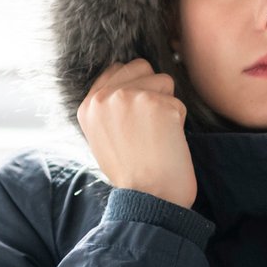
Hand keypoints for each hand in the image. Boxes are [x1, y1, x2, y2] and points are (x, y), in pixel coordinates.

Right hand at [79, 58, 196, 208]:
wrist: (148, 199)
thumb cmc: (132, 174)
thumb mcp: (104, 137)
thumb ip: (110, 108)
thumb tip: (130, 82)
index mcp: (88, 106)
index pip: (116, 69)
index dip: (134, 85)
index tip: (138, 114)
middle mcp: (105, 98)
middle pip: (142, 67)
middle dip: (152, 90)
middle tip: (149, 126)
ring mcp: (129, 98)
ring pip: (164, 81)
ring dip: (167, 106)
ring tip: (156, 136)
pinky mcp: (156, 104)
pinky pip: (179, 104)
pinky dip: (179, 124)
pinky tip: (166, 144)